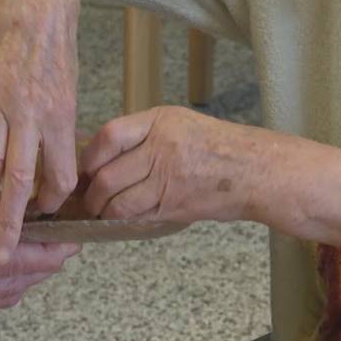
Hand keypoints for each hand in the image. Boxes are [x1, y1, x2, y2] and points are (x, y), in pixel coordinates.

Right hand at [0, 155, 79, 309]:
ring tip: (50, 245)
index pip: (10, 263)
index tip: (75, 237)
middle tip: (70, 240)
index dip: (48, 251)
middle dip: (44, 263)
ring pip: (1, 295)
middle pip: (10, 285)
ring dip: (28, 273)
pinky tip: (18, 255)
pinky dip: (7, 279)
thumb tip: (17, 205)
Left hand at [82, 106, 340, 251]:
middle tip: (86, 199)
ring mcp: (169, 177)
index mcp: (160, 121)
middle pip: (108, 174)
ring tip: (102, 212)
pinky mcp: (176, 205)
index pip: (109, 136)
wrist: (257, 170)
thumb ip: (144, 136)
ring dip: (104, 211)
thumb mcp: (181, 125)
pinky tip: (122, 218)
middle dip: (91, 193)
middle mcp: (162, 146)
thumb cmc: (219, 147)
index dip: (88, 157)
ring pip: (118, 201)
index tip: (83, 169)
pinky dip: (124, 220)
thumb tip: (101, 156)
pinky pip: (138, 216)